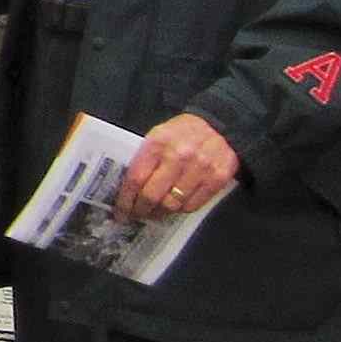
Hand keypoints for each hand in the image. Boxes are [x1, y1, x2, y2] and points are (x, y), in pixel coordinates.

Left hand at [115, 113, 239, 224]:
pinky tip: (175, 206)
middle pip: (152, 196)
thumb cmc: (182, 132)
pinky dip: (180, 210)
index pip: (136, 179)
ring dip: (160, 213)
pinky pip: (192, 205)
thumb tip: (127, 188)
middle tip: (137, 215)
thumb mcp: (157, 135)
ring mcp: (200, 168)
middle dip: (141, 210)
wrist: (220, 126)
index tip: (121, 211)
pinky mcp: (217, 179)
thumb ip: (143, 158)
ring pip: (172, 204)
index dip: (125, 200)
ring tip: (155, 212)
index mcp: (158, 143)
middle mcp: (179, 156)